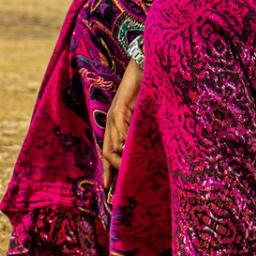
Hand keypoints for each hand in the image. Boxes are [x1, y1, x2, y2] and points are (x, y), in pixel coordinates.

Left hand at [99, 59, 141, 187]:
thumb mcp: (144, 117)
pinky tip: (128, 146)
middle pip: (107, 151)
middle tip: (123, 181)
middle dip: (112, 168)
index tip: (109, 188)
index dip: (108, 170)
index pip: (108, 151)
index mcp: (116, 125)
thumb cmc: (147, 92)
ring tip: (128, 168)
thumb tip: (144, 152)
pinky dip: (123, 136)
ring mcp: (114, 113)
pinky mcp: (120, 104)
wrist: (145, 68)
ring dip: (118, 155)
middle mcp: (111, 121)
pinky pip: (119, 124)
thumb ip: (141, 133)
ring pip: (111, 141)